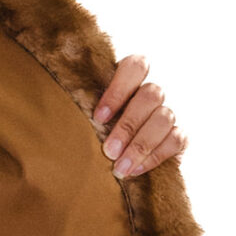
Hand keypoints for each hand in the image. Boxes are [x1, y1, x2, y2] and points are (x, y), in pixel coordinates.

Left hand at [92, 55, 186, 179]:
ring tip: (120, 167)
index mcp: (129, 78)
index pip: (135, 66)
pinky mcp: (179, 136)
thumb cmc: (92, 131)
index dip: (118, 90)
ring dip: (141, 144)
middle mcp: (152, 92)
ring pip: (165, 117)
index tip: (99, 118)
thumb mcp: (87, 116)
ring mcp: (168, 112)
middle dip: (129, 125)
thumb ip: (83, 105)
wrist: (112, 160)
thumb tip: (57, 100)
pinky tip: (135, 170)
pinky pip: (177, 140)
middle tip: (109, 151)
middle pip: (151, 94)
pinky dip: (155, 156)